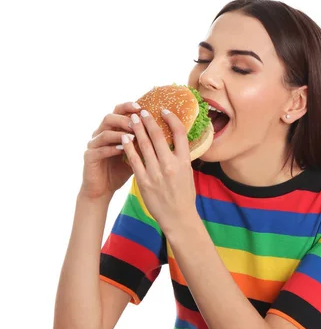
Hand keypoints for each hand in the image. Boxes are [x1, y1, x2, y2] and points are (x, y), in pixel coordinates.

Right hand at [80, 101, 139, 200]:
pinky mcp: (89, 157)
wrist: (103, 189)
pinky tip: (123, 150)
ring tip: (134, 136)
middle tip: (138, 122)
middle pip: (109, 118)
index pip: (118, 111)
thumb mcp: (136, 154)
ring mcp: (93, 144)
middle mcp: (100, 133)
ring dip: (120, 133)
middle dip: (124, 119)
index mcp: (112, 129)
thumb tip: (166, 134)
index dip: (128, 107)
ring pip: (104, 132)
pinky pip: (99, 149)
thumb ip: (144, 142)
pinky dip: (112, 148)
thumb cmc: (121, 170)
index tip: (141, 107)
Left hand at [121, 108, 197, 235]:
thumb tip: (176, 141)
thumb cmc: (184, 196)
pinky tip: (124, 138)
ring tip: (132, 119)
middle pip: (158, 136)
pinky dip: (128, 147)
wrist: (178, 217)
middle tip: (142, 111)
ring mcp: (156, 173)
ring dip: (137, 130)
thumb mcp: (188, 173)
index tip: (164, 111)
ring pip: (144, 145)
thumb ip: (181, 157)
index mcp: (184, 161)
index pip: (179, 133)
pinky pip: (134, 160)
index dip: (171, 119)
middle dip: (149, 121)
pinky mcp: (144, 181)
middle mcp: (170, 165)